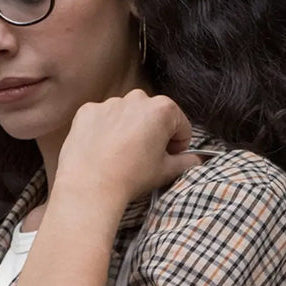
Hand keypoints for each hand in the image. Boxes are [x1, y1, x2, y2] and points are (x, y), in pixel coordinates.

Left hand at [54, 91, 202, 214]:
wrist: (90, 186)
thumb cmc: (131, 178)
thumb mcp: (165, 171)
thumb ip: (186, 162)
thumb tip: (198, 160)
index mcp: (163, 109)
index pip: (180, 125)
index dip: (178, 145)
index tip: (168, 159)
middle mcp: (137, 98)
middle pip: (152, 116)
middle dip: (152, 134)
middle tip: (143, 159)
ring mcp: (110, 102)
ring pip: (126, 115)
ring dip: (128, 130)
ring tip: (120, 156)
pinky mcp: (87, 111)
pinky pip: (102, 118)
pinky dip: (104, 131)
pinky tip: (101, 150)